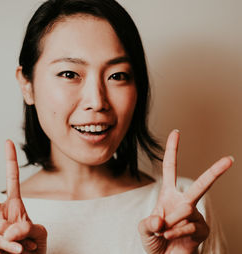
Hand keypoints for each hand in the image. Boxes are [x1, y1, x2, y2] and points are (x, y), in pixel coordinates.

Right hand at [0, 140, 46, 253]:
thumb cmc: (33, 245)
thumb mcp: (38, 233)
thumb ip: (28, 228)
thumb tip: (9, 231)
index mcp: (14, 205)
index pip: (12, 179)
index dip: (10, 160)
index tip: (8, 141)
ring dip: (14, 240)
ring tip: (22, 248)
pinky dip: (11, 249)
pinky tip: (19, 252)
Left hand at [138, 130, 232, 253]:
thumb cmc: (155, 240)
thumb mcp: (145, 229)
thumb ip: (148, 224)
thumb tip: (160, 219)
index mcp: (169, 194)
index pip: (170, 167)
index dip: (172, 150)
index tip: (177, 132)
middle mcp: (184, 201)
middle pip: (201, 185)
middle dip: (215, 172)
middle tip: (229, 160)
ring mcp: (195, 215)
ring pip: (184, 212)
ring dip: (169, 225)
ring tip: (165, 232)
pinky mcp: (202, 229)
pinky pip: (187, 227)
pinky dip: (176, 234)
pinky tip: (173, 238)